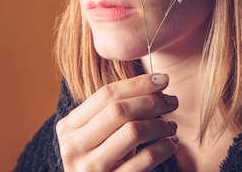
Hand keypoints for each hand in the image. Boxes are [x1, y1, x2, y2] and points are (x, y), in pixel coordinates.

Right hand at [56, 73, 178, 171]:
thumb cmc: (101, 159)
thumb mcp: (99, 134)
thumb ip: (115, 111)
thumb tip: (157, 85)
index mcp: (68, 126)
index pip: (105, 95)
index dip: (137, 84)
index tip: (163, 79)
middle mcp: (73, 146)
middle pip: (118, 110)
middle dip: (151, 101)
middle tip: (172, 101)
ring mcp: (90, 168)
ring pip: (132, 132)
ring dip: (159, 124)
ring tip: (172, 125)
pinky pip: (143, 160)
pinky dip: (163, 148)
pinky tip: (171, 144)